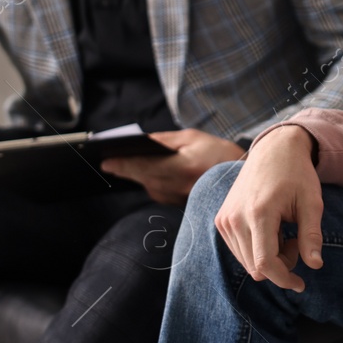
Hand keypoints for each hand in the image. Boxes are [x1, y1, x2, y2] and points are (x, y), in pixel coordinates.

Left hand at [101, 129, 244, 207]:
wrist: (238, 180)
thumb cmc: (217, 155)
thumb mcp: (191, 139)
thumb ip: (163, 141)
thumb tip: (140, 143)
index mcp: (177, 169)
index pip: (140, 166)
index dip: (120, 162)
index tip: (103, 160)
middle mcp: (171, 188)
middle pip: (138, 176)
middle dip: (123, 166)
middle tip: (105, 159)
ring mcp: (171, 198)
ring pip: (144, 182)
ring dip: (136, 172)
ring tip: (122, 159)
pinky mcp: (173, 203)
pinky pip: (153, 187)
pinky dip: (148, 177)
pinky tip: (146, 168)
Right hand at [209, 125, 322, 291]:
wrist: (273, 149)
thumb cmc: (297, 174)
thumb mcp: (311, 203)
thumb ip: (311, 235)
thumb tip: (315, 266)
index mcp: (258, 213)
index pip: (265, 263)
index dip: (284, 279)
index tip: (301, 284)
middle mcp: (235, 218)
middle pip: (256, 267)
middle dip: (281, 265)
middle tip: (296, 241)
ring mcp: (225, 220)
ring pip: (248, 263)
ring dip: (269, 257)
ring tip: (284, 232)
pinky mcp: (221, 220)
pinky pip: (240, 251)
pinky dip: (258, 249)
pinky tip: (271, 229)